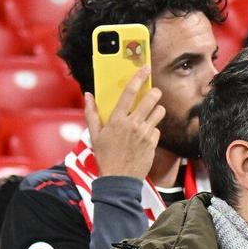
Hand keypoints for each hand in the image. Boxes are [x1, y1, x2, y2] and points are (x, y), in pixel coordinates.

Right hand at [84, 65, 162, 180]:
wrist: (119, 179)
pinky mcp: (153, 143)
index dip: (139, 78)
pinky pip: (158, 129)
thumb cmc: (105, 156)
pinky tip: (146, 135)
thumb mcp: (95, 134)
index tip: (145, 69)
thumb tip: (87, 95)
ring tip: (150, 114)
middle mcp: (133, 124)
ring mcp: (145, 133)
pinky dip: (153, 129)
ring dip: (157, 110)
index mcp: (117, 119)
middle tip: (153, 93)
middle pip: (152, 98)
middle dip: (155, 92)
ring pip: (160, 111)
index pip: (130, 92)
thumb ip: (91, 113)